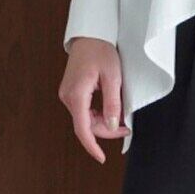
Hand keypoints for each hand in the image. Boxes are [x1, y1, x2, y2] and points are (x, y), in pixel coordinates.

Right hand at [58, 37, 129, 163]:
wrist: (91, 35)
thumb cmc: (101, 51)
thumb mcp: (113, 76)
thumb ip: (112, 103)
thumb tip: (112, 126)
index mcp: (76, 94)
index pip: (82, 129)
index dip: (92, 146)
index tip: (101, 158)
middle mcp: (67, 96)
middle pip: (85, 125)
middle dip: (105, 130)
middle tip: (126, 127)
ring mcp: (67, 94)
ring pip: (84, 118)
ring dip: (102, 122)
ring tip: (121, 117)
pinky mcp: (71, 91)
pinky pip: (83, 110)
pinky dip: (96, 113)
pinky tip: (109, 110)